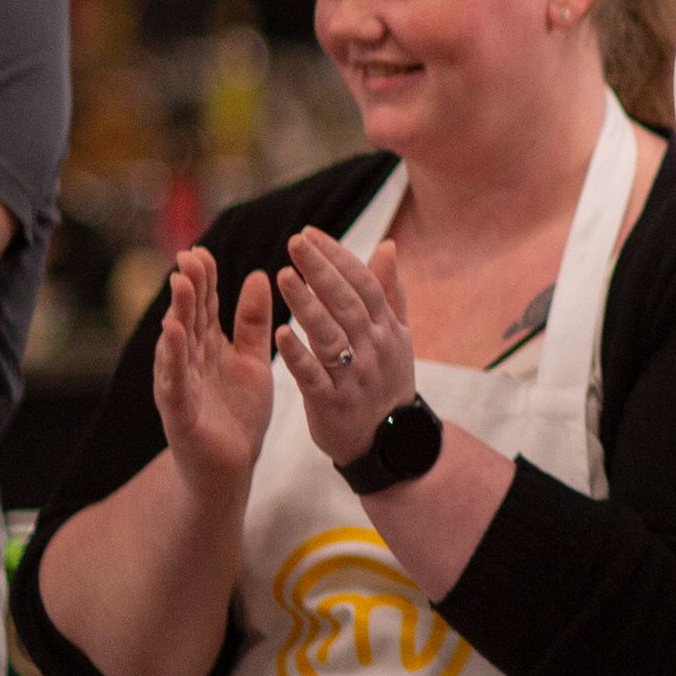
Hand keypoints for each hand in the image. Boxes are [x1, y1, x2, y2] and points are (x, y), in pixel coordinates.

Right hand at [152, 248, 276, 495]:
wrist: (231, 468)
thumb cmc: (238, 413)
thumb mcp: (252, 360)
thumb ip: (251, 322)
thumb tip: (258, 274)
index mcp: (207, 348)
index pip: (203, 307)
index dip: (203, 280)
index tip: (201, 250)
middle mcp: (188, 363)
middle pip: (188, 319)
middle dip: (188, 288)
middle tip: (189, 256)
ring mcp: (181, 387)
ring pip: (177, 346)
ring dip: (177, 314)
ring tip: (181, 285)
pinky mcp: (180, 414)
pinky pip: (176, 382)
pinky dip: (173, 359)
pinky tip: (173, 335)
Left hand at [276, 230, 417, 469]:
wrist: (389, 442)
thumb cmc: (386, 382)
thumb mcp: (397, 336)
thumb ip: (390, 292)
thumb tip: (387, 245)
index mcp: (387, 329)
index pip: (363, 283)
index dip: (338, 257)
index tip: (310, 233)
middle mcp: (374, 348)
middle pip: (346, 303)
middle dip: (320, 270)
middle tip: (294, 242)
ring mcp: (354, 377)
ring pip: (329, 336)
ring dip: (306, 305)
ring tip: (283, 276)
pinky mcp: (333, 403)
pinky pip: (313, 376)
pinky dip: (297, 355)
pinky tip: (278, 333)